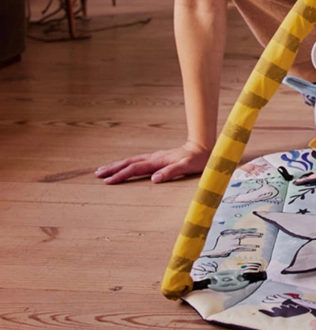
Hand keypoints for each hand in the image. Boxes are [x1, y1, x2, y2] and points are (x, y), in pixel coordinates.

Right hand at [95, 141, 209, 183]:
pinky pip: (138, 162)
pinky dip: (127, 164)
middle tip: (97, 174)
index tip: (108, 181)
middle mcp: (154, 158)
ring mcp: (155, 157)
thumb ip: (171, 172)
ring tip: (104, 169)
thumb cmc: (197, 159)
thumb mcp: (187, 167)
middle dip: (113, 168)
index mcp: (158, 161)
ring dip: (117, 165)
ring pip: (132, 161)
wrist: (203, 148)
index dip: (121, 175)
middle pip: (129, 163)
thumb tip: (154, 179)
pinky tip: (125, 167)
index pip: (135, 168)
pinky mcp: (158, 159)